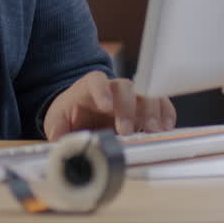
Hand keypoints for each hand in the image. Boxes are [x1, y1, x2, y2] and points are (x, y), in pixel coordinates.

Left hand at [43, 71, 175, 140]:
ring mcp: (131, 96)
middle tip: (126, 130)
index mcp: (89, 87)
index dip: (102, 91)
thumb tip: (58, 141)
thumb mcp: (57, 121)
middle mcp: (113, 88)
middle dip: (128, 108)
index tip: (105, 106)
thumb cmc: (71, 114)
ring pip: (146, 93)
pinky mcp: (144, 107)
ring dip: (151, 111)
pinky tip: (166, 127)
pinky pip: (160, 103)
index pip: (96, 81)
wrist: (81, 113)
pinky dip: (165, 113)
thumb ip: (57, 129)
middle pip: (126, 87)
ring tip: (152, 130)